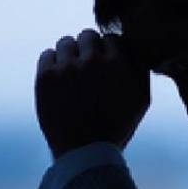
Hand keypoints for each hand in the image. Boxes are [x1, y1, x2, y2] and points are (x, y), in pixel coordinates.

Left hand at [35, 29, 149, 159]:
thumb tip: (132, 45)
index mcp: (118, 63)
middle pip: (87, 36)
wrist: (84, 153)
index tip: (104, 66)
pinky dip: (52, 64)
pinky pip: (46, 55)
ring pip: (65, 42)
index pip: (110, 38)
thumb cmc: (116, 127)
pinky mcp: (45, 77)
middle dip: (88, 50)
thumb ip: (140, 68)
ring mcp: (66, 67)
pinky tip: (58, 81)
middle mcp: (91, 60)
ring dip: (69, 55)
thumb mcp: (141, 100)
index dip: (107, 52)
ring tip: (71, 75)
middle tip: (87, 70)